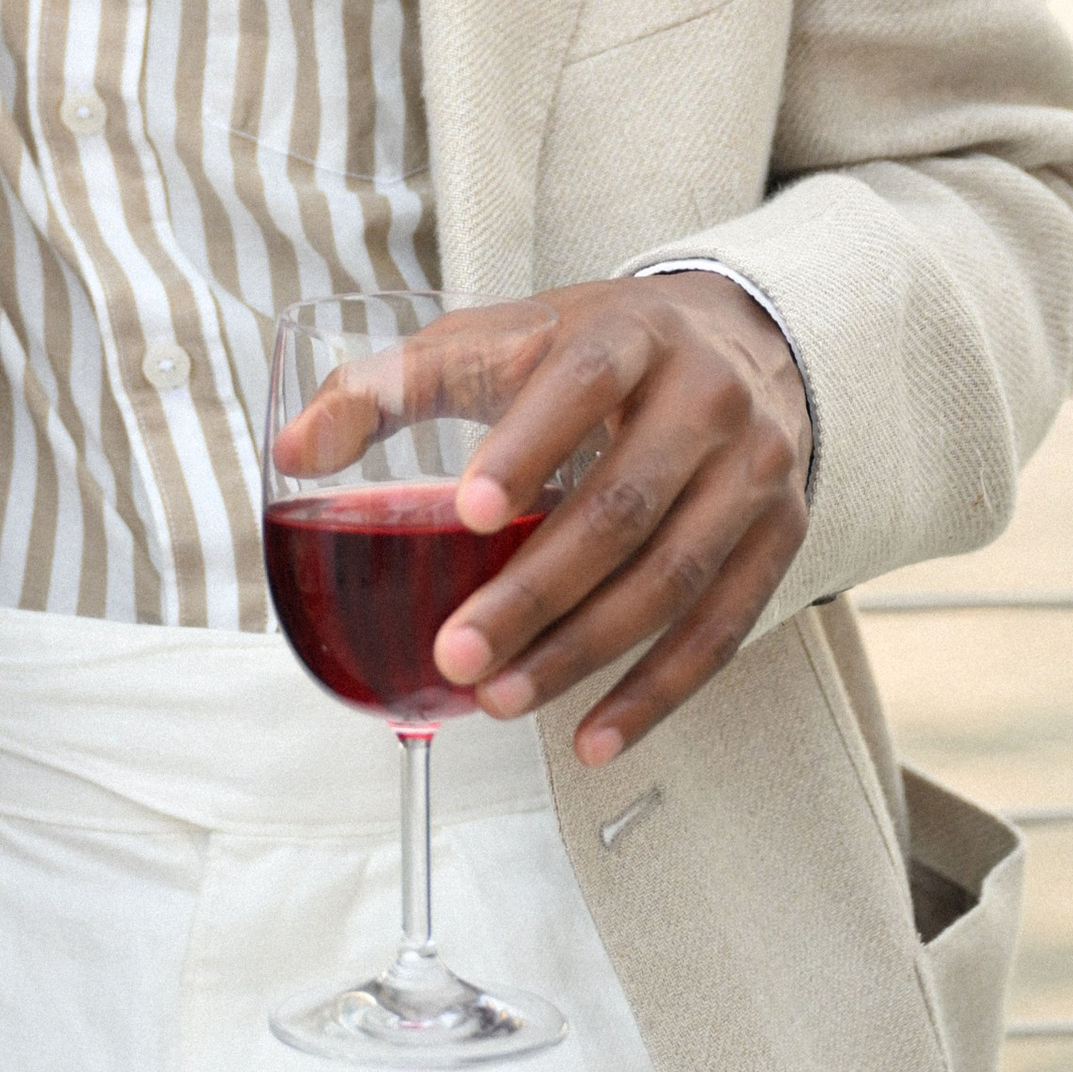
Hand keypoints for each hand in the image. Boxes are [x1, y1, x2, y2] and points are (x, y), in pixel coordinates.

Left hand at [405, 275, 809, 765]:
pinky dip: (655, 692)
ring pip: (672, 580)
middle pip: (623, 507)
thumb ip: (389, 386)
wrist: (736, 337)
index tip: (468, 512)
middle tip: (454, 651)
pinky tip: (592, 736)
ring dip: (582, 654)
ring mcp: (753, 473)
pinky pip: (721, 630)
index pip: (579, 386)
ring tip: (498, 698)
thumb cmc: (589, 347)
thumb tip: (293, 453)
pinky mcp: (778, 537)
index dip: (526, 448)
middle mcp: (705, 399)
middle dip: (535, 591)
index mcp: (627, 335)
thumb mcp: (493, 338)